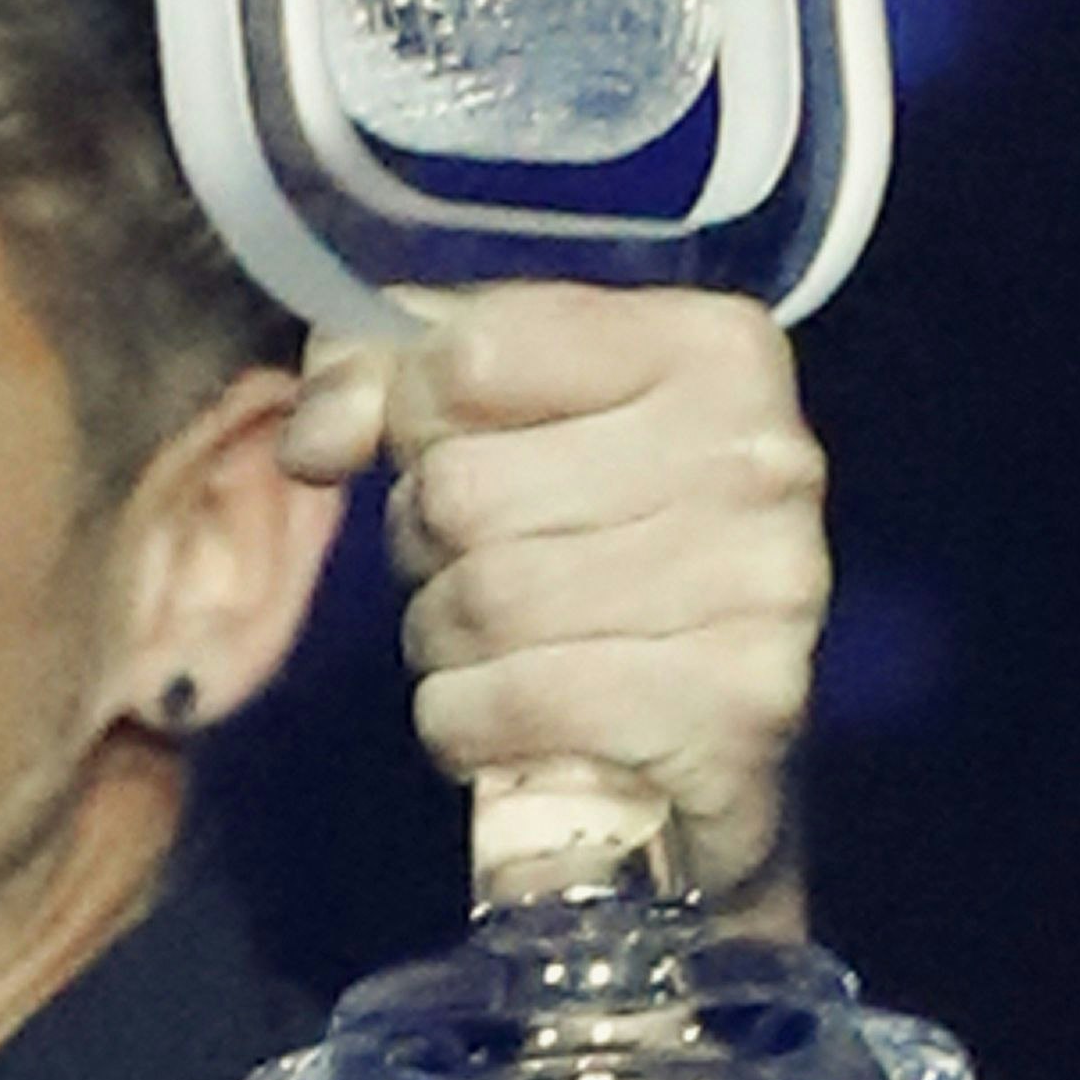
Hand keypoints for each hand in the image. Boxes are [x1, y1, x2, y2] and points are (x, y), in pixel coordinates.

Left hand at [277, 284, 823, 922]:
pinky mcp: (736, 710)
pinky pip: (508, 705)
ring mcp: (762, 584)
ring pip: (479, 603)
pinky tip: (516, 715)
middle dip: (428, 547)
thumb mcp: (486, 410)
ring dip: (446, 641)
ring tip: (502, 643)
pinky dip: (469, 723)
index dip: (418, 421)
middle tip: (480, 571)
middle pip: (462, 492)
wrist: (709, 732)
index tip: (459, 453)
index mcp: (711, 347)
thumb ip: (377, 372)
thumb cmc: (588, 542)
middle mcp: (758, 456)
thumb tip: (317, 444)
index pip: (466, 357)